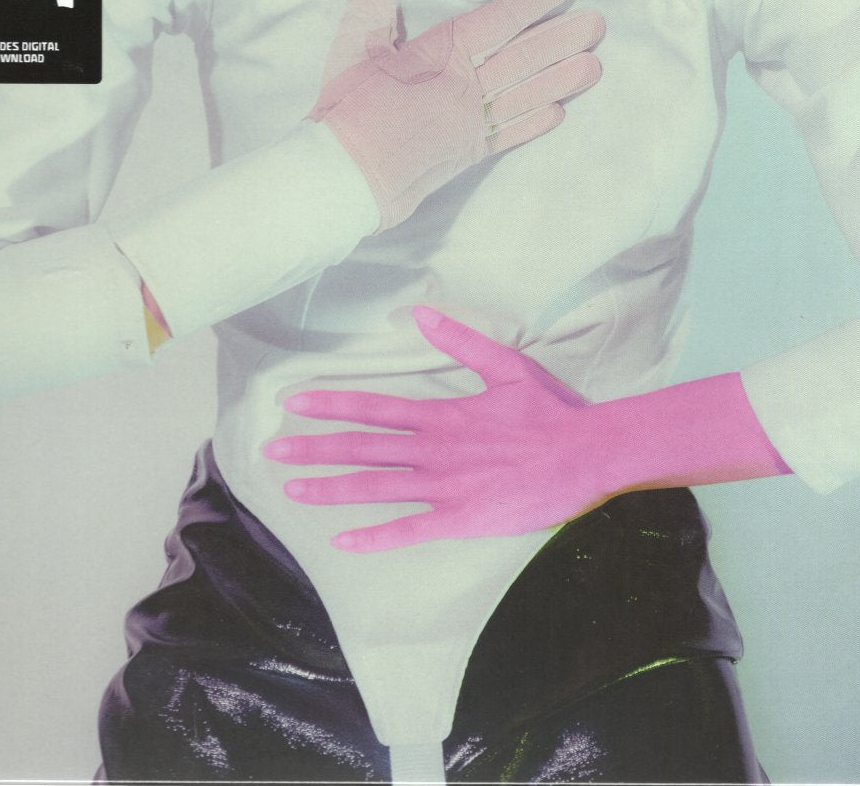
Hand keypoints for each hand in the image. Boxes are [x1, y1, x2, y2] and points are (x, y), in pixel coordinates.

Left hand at [265, 306, 607, 550]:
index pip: (373, 407)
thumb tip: (420, 316)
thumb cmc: (550, 412)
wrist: (586, 457)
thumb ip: (460, 342)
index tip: (292, 404)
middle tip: (272, 452)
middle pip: (361, 449)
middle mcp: (433, 451)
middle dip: (313, 449)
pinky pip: (408, 532)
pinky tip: (342, 542)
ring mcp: (444, 488)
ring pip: (374, 489)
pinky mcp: (460, 520)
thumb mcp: (507, 365)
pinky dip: (374, 538)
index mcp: (442, 414)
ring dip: (330, 490)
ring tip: (292, 492)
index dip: (330, 405)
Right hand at [311, 0, 603, 229]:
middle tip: (597, 26)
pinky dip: (536, 124)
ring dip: (562, 80)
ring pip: (526, 95)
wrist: (346, 177)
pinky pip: (511, 136)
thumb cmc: (347, 111)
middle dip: (562, 40)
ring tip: (594, 66)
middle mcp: (465, 88)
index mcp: (440, 55)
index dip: (532, 6)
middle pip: (524, 58)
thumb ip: (370, 0)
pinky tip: (559, 113)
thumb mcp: (353, 47)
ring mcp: (471, 124)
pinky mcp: (468, 155)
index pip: (497, 22)